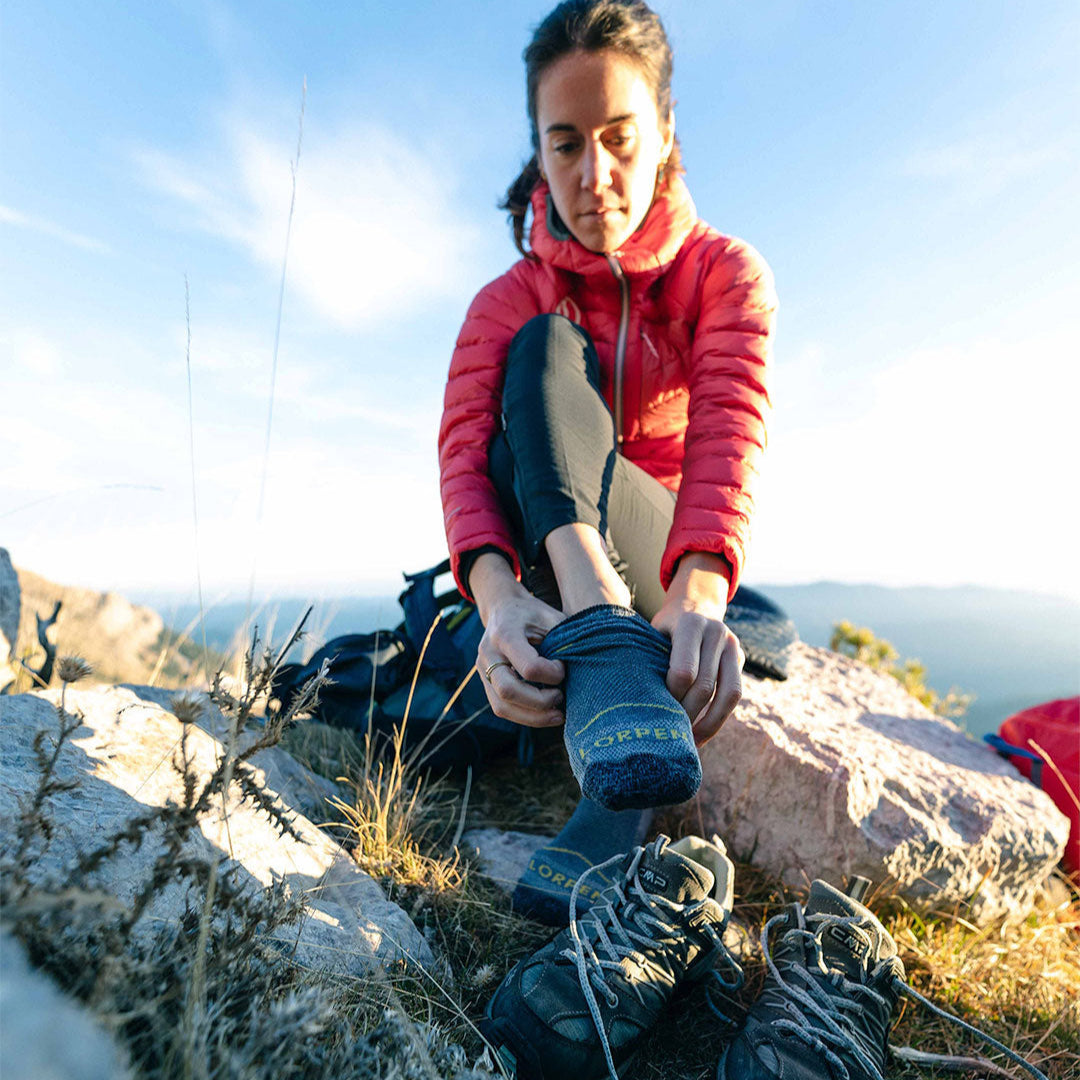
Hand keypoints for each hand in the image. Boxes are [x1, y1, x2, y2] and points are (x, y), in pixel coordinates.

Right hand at [470, 553, 566, 727]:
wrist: (503, 608)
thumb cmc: (533, 613)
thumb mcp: (551, 617)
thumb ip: (564, 640)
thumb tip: (584, 670)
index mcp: (505, 634)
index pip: (529, 667)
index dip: (552, 675)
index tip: (563, 669)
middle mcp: (488, 653)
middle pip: (508, 691)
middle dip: (539, 703)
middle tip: (561, 699)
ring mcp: (482, 670)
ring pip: (502, 707)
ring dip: (532, 717)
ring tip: (558, 716)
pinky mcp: (485, 682)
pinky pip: (501, 708)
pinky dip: (524, 716)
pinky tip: (545, 715)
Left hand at [651, 552, 743, 745]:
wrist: (694, 605)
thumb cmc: (661, 628)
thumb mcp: (651, 633)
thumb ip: (647, 658)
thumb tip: (625, 699)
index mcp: (691, 623)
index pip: (683, 671)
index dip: (670, 697)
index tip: (655, 712)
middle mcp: (717, 632)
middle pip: (705, 686)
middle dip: (687, 714)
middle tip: (668, 736)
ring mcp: (733, 645)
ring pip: (729, 694)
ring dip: (708, 724)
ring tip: (688, 744)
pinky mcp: (741, 659)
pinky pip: (735, 695)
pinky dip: (719, 718)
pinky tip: (700, 735)